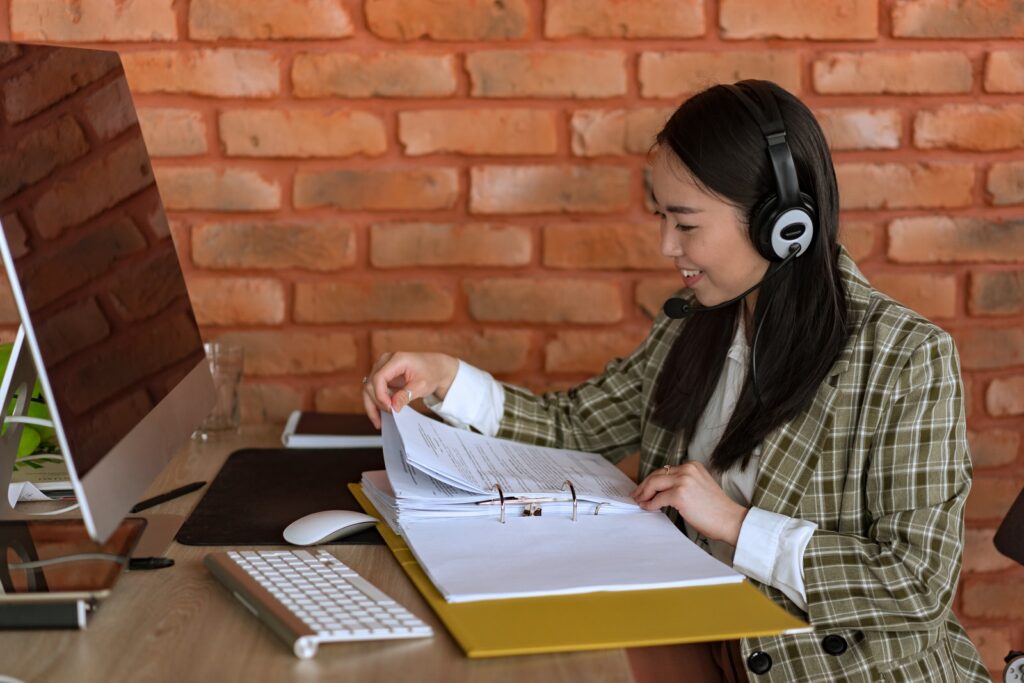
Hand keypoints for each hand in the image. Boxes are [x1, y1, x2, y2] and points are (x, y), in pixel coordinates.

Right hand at [362, 352, 458, 428]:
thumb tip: (393, 407)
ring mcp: (382, 367)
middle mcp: (385, 361)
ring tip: (379, 421)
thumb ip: (406, 396)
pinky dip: (376, 403)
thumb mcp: (421, 386)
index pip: (379, 378)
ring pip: (368, 388)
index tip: (389, 408)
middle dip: (377, 402)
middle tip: (390, 415)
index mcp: (397, 359)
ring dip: (373, 405)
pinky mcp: (382, 375)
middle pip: (371, 384)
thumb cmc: (431, 373)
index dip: (381, 396)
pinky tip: (380, 416)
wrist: (436, 368)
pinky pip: (373, 390)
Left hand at [631, 462, 748, 545]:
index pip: (665, 470)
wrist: (730, 520)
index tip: (644, 487)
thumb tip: (661, 490)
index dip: (652, 479)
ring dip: (644, 493)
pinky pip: (658, 498)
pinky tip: (648, 508)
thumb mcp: (699, 486)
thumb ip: (683, 483)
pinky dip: (650, 504)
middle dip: (644, 485)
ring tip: (639, 501)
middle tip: (636, 494)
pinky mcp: (680, 494)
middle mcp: (687, 469)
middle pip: (657, 475)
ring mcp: (683, 481)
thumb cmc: (716, 509)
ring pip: (654, 484)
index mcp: (693, 466)